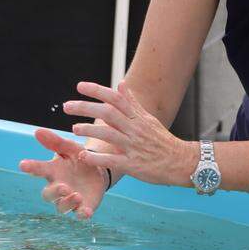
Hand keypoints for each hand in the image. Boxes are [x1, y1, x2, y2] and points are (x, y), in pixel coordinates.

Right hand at [19, 128, 108, 219]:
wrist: (99, 170)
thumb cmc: (78, 159)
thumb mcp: (69, 148)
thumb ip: (55, 142)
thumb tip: (37, 131)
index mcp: (52, 171)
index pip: (38, 169)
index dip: (31, 167)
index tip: (22, 164)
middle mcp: (58, 188)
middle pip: (48, 194)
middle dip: (54, 191)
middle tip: (63, 186)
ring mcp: (69, 200)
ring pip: (62, 207)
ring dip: (68, 202)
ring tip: (76, 195)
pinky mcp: (83, 207)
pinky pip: (80, 214)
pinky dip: (82, 214)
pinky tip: (86, 212)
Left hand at [63, 81, 193, 187]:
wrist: (182, 162)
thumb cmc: (163, 141)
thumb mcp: (149, 119)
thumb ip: (132, 103)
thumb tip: (120, 84)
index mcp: (138, 117)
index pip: (116, 98)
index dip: (97, 90)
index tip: (79, 86)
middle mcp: (136, 129)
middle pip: (108, 113)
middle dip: (86, 107)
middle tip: (66, 106)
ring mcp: (135, 147)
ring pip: (109, 134)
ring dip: (89, 130)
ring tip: (74, 129)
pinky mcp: (134, 165)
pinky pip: (113, 160)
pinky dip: (97, 158)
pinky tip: (84, 156)